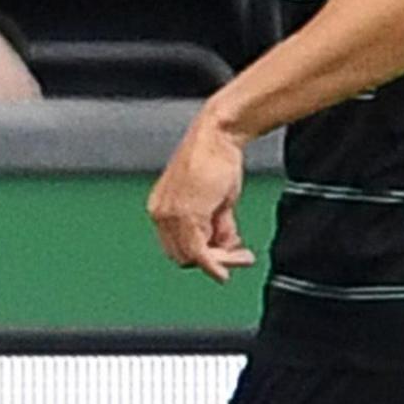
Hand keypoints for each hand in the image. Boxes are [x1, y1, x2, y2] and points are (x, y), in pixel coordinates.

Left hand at [148, 107, 256, 281]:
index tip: (228, 253)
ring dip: (219, 261)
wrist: (217, 135)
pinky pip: (199, 252)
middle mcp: (160, 213)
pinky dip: (215, 264)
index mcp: (162, 208)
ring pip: (191, 258)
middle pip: (182, 256)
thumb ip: (217, 226)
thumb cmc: (217, 159)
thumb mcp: (218, 201)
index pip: (177, 247)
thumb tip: (226, 247)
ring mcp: (171, 215)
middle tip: (240, 256)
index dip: (203, 256)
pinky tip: (229, 267)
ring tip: (244, 256)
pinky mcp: (186, 215)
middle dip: (212, 261)